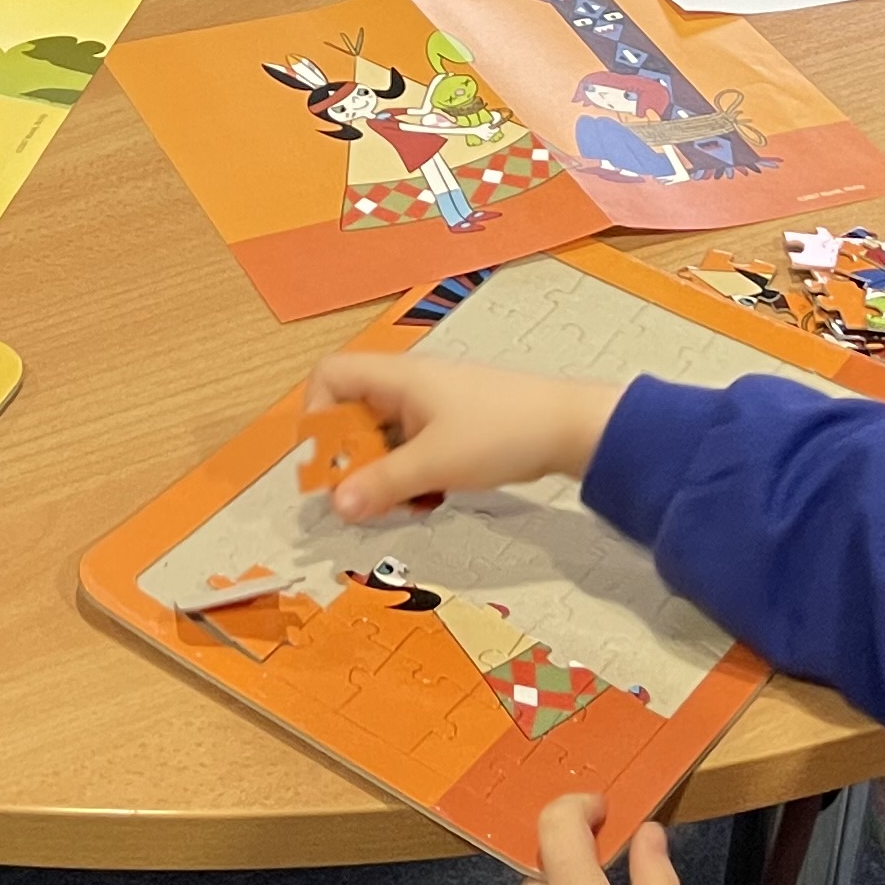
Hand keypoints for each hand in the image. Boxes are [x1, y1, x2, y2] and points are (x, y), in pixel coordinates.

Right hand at [303, 351, 619, 518]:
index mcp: (396, 379)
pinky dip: (412, 476)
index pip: (329, 378)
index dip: (316, 417)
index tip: (327, 462)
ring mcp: (430, 406)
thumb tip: (336, 506)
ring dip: (385, 475)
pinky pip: (411, 450)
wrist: (568, 428)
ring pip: (383, 439)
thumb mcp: (434, 464)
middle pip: (352, 416)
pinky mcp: (451, 427)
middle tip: (366, 497)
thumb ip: (381, 485)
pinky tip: (431, 498)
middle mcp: (408, 386)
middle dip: (353, 461)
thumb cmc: (503, 431)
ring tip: (406, 502)